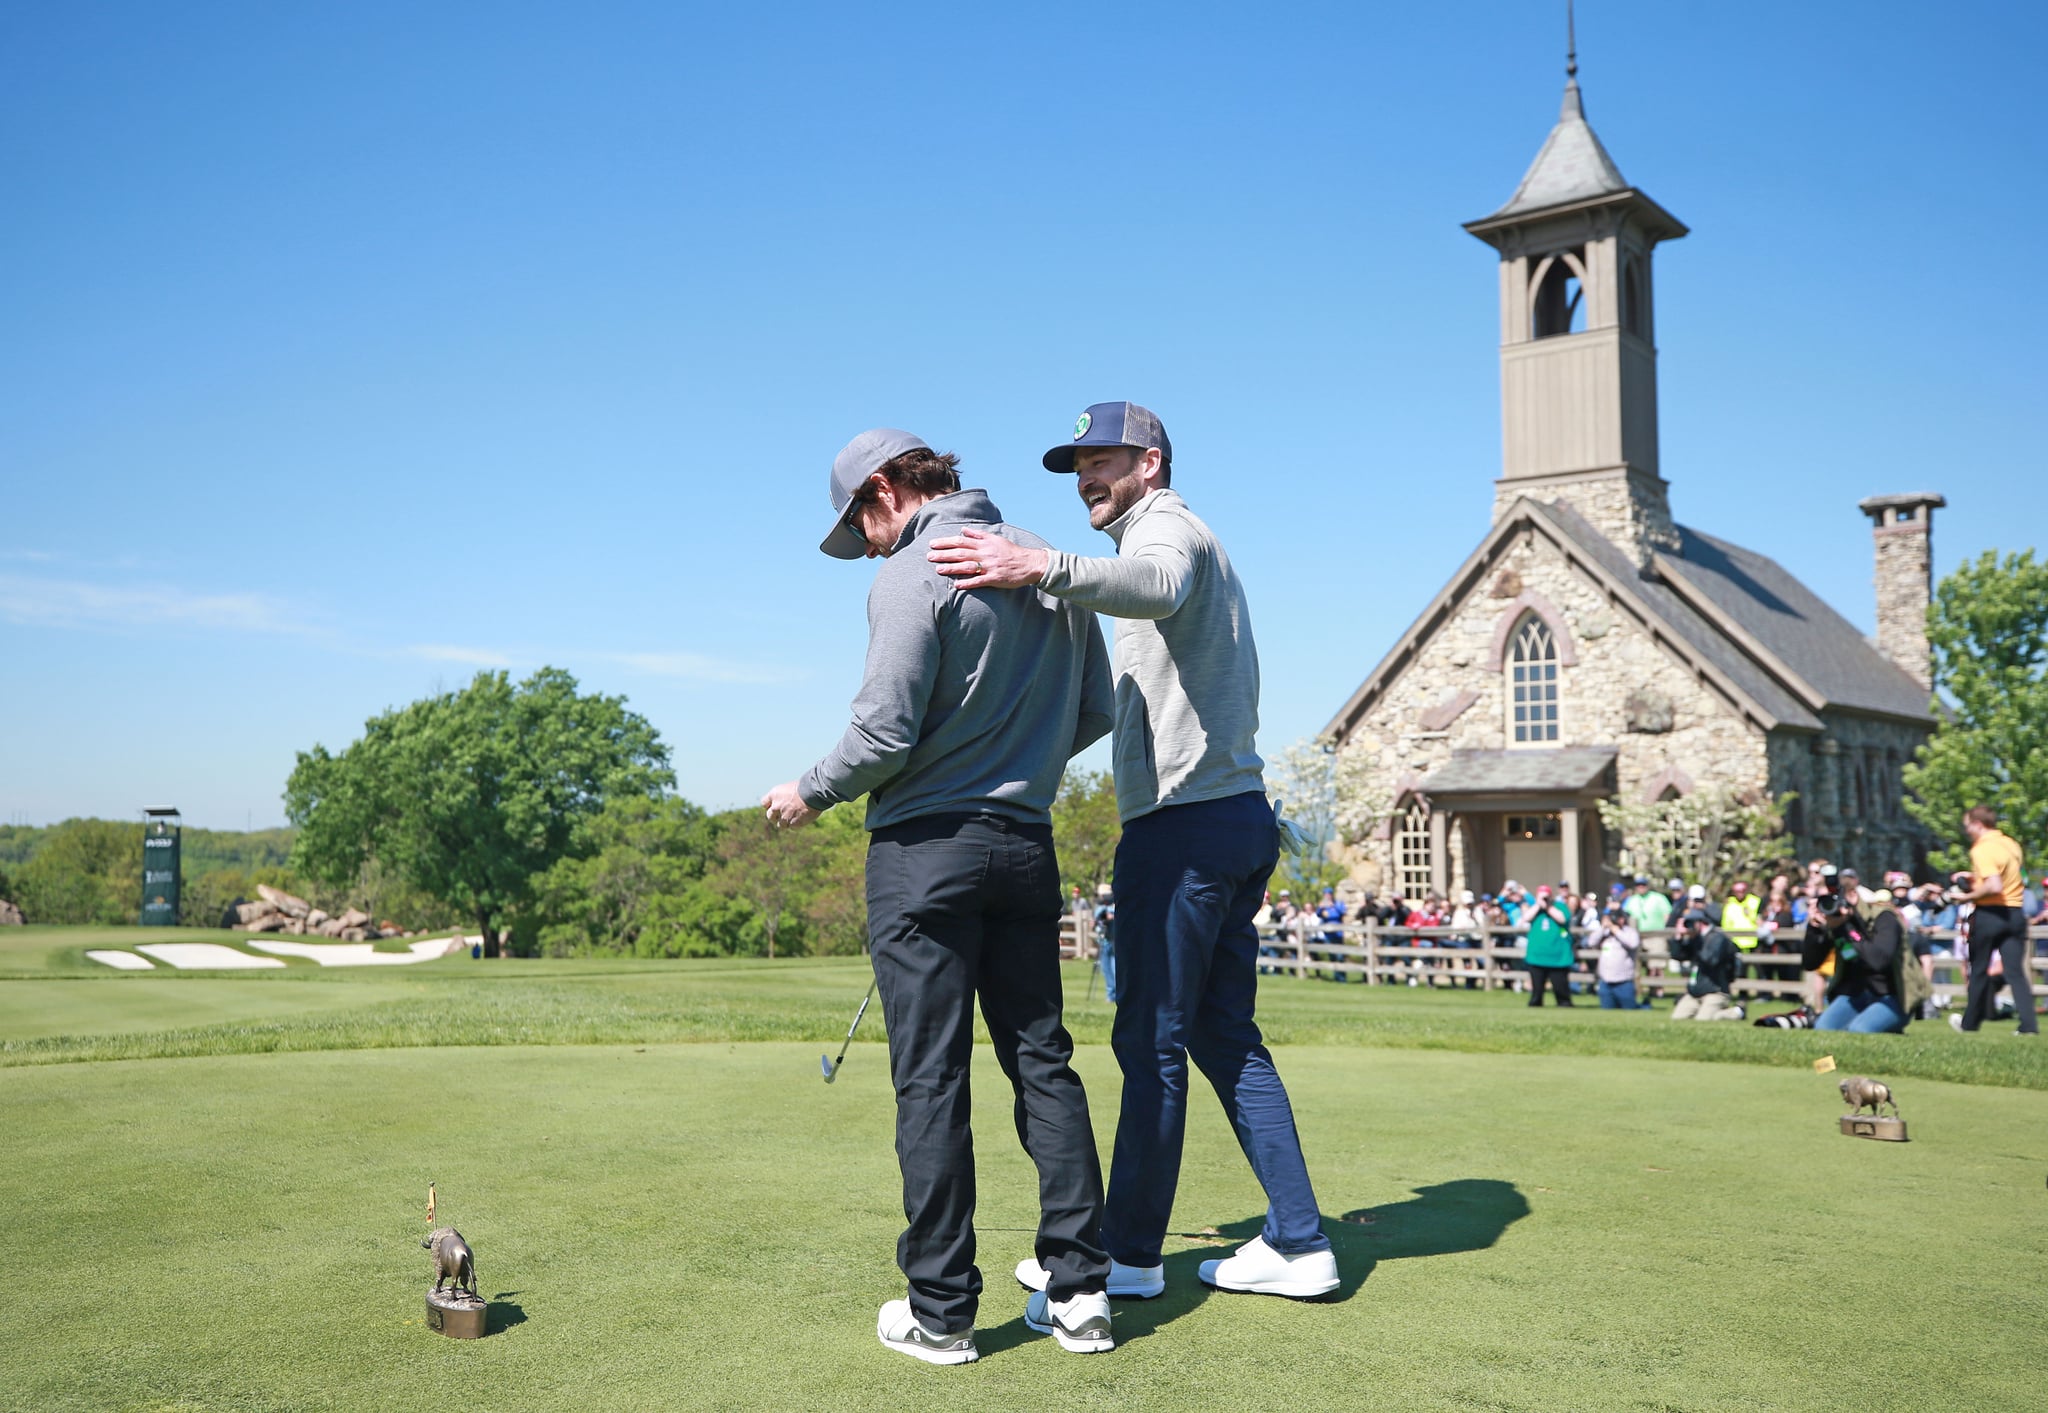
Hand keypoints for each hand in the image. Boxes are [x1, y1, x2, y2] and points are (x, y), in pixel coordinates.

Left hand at [761, 781, 817, 828]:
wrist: (813, 793)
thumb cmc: (805, 787)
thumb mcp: (791, 787)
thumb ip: (784, 796)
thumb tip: (786, 801)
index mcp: (774, 794)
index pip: (764, 803)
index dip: (770, 805)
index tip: (776, 805)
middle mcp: (776, 806)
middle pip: (770, 816)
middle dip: (776, 816)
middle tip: (785, 814)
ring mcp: (784, 816)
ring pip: (780, 825)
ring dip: (786, 822)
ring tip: (796, 817)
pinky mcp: (792, 823)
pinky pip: (791, 827)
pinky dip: (796, 825)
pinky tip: (802, 818)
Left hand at [927, 527, 1048, 590]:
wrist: (1029, 563)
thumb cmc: (1011, 551)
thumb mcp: (995, 539)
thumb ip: (978, 535)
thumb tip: (963, 530)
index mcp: (984, 543)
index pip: (961, 541)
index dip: (946, 542)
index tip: (933, 544)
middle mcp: (985, 554)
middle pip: (961, 553)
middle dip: (944, 554)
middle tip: (929, 556)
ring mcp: (990, 566)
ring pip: (967, 566)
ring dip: (952, 568)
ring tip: (938, 569)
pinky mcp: (995, 578)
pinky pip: (979, 581)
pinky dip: (967, 583)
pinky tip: (956, 585)